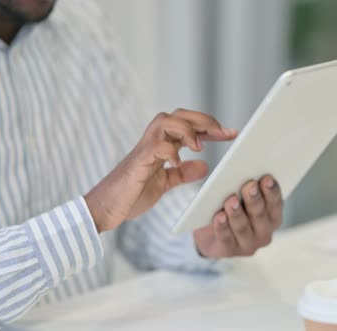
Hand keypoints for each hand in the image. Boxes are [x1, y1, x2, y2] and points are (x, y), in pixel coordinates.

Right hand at [85, 109, 237, 232]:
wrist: (104, 209)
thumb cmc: (130, 195)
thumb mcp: (164, 184)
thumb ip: (182, 174)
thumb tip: (204, 165)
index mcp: (161, 146)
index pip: (189, 126)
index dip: (210, 127)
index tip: (232, 133)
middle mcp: (153, 142)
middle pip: (179, 115)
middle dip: (203, 120)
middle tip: (223, 132)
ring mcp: (144, 149)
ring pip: (166, 121)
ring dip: (186, 130)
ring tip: (199, 146)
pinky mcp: (137, 162)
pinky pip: (155, 146)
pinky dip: (169, 151)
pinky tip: (178, 163)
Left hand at [193, 175, 282, 257]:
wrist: (211, 234)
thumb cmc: (231, 208)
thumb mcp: (240, 195)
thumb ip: (245, 186)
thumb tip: (240, 170)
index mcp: (272, 216)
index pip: (276, 203)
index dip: (272, 191)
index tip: (267, 178)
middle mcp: (263, 232)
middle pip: (260, 215)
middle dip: (255, 199)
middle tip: (250, 185)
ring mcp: (247, 244)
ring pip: (242, 227)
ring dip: (237, 213)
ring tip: (231, 200)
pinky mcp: (229, 250)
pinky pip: (225, 237)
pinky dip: (222, 226)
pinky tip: (219, 216)